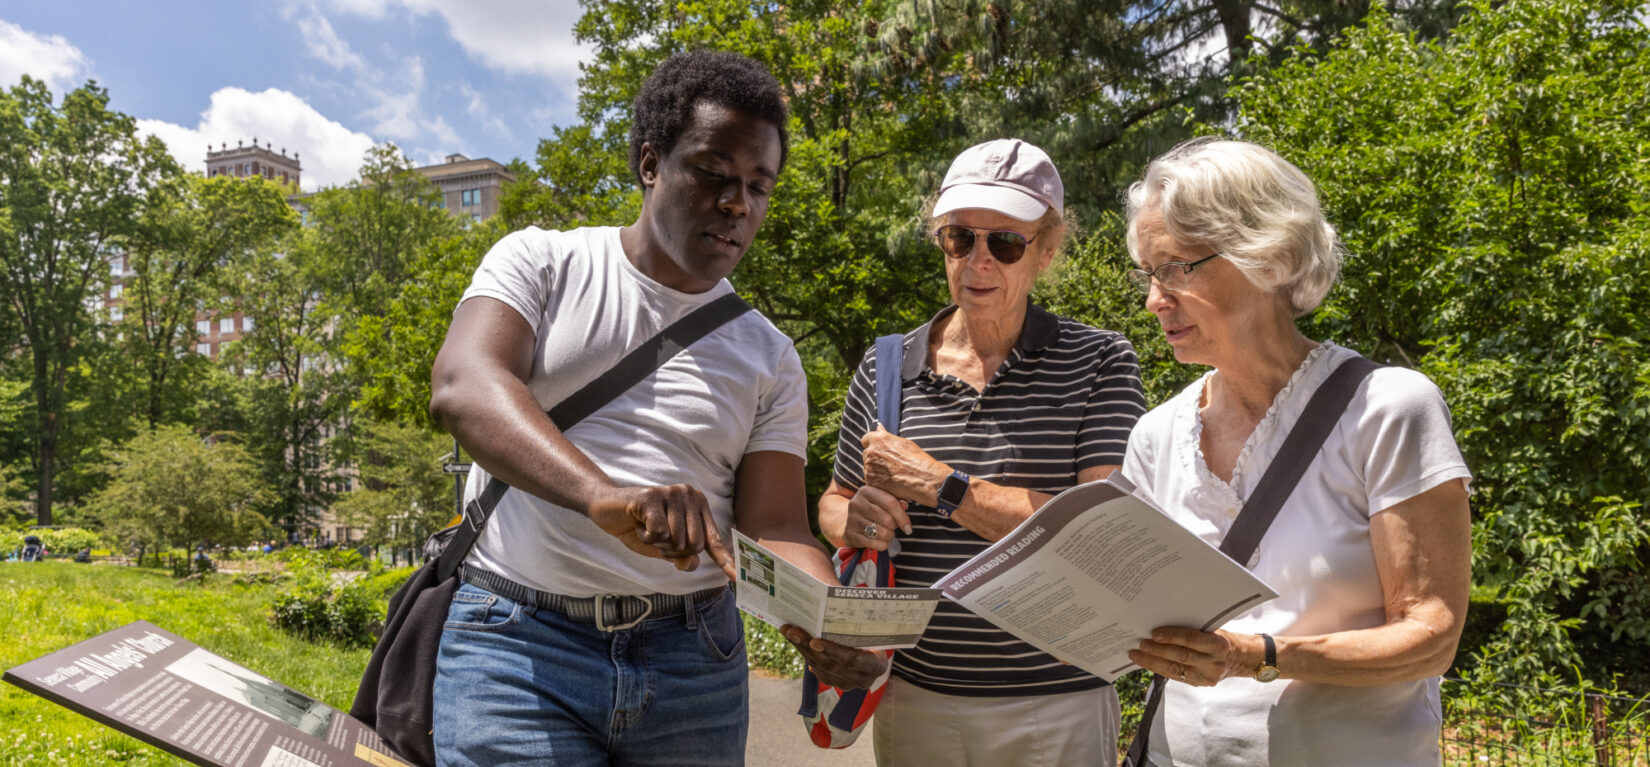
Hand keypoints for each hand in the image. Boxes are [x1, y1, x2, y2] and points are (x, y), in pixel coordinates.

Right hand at [588, 484, 736, 580]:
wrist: (606, 508)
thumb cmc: (639, 526)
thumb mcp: (663, 548)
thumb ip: (681, 556)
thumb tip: (692, 565)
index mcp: (698, 505)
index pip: (714, 540)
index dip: (725, 560)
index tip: (737, 578)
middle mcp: (690, 495)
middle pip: (694, 545)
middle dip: (671, 551)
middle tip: (655, 537)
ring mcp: (672, 493)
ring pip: (676, 541)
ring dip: (656, 543)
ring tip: (645, 527)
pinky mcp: (652, 496)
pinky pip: (659, 533)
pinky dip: (645, 536)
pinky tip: (637, 523)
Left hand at [782, 625, 888, 689]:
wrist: (873, 640)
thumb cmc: (873, 627)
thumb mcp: (869, 621)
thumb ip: (855, 615)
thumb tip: (832, 596)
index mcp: (877, 665)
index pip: (854, 659)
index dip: (834, 651)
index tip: (815, 641)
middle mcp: (862, 679)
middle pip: (831, 664)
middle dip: (809, 646)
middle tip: (793, 631)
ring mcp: (847, 683)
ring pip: (819, 666)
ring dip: (801, 647)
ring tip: (788, 630)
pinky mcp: (834, 681)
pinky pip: (815, 668)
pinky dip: (804, 651)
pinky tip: (793, 637)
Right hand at [841, 485, 910, 550]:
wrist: (846, 520)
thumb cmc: (871, 509)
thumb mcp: (881, 500)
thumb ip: (895, 501)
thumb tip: (905, 506)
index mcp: (866, 491)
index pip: (890, 502)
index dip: (902, 516)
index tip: (908, 526)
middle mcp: (856, 503)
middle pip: (886, 519)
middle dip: (895, 527)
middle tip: (894, 528)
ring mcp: (852, 519)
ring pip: (882, 532)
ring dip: (889, 536)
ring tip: (887, 533)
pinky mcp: (850, 534)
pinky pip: (874, 543)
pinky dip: (882, 545)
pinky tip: (882, 541)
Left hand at [861, 424, 946, 504]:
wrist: (924, 479)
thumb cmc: (918, 460)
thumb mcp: (904, 443)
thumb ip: (887, 436)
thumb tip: (878, 427)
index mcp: (879, 439)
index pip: (866, 439)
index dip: (873, 445)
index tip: (880, 450)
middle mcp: (871, 452)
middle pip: (866, 454)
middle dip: (875, 458)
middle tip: (890, 464)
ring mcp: (869, 467)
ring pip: (868, 468)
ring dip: (876, 470)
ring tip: (892, 474)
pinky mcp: (871, 482)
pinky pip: (870, 480)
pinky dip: (877, 482)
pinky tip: (890, 482)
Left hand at [1127, 627, 1249, 686]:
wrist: (1239, 658)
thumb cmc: (1220, 638)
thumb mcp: (1212, 629)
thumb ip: (1193, 629)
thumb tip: (1162, 623)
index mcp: (1218, 645)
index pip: (1193, 640)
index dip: (1173, 637)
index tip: (1155, 633)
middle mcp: (1214, 663)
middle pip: (1182, 657)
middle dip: (1158, 651)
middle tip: (1141, 643)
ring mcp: (1207, 677)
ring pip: (1175, 670)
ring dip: (1153, 662)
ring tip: (1136, 655)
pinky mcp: (1199, 684)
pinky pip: (1176, 677)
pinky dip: (1159, 669)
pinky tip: (1147, 663)